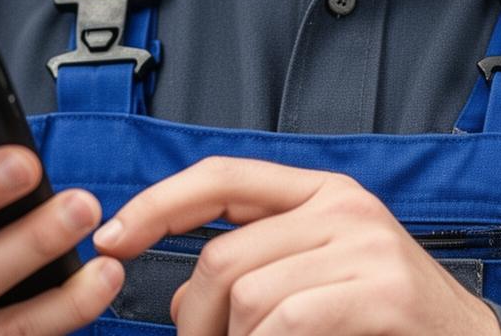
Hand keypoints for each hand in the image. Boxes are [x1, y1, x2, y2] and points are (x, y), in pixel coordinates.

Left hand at [90, 157, 497, 335]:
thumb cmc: (388, 320)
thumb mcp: (319, 275)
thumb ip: (255, 268)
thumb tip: (181, 299)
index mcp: (322, 192)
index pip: (220, 178)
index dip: (157, 204)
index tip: (112, 237)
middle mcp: (343, 206)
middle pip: (222, 254)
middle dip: (194, 316)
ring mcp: (366, 246)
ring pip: (248, 295)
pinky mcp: (383, 290)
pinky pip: (288, 321)